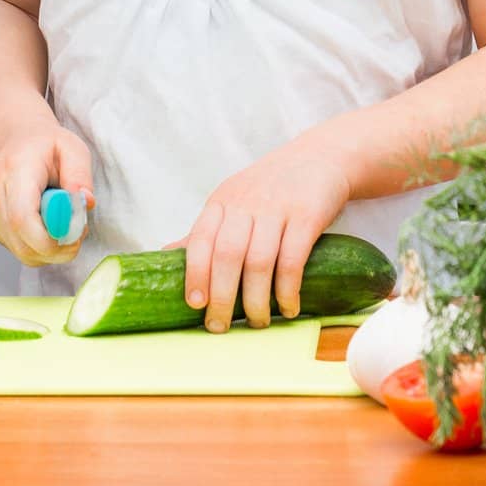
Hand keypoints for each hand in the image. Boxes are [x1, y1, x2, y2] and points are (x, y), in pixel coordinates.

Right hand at [0, 124, 95, 266]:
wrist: (13, 140)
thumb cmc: (43, 145)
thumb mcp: (71, 147)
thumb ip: (80, 175)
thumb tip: (86, 203)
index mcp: (14, 171)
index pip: (22, 219)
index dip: (51, 239)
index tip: (75, 235)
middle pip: (23, 244)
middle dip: (58, 248)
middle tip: (77, 231)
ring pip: (23, 253)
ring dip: (51, 249)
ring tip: (62, 222)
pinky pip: (20, 250)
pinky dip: (39, 247)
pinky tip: (46, 224)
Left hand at [170, 141, 350, 331]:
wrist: (319, 157)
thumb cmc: (270, 188)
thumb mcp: (233, 201)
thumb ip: (206, 231)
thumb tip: (166, 254)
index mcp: (222, 201)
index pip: (200, 239)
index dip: (195, 273)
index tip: (194, 304)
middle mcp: (245, 203)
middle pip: (227, 254)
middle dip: (221, 296)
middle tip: (220, 327)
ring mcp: (276, 209)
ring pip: (258, 261)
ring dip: (256, 299)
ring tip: (258, 322)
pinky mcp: (306, 216)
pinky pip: (293, 259)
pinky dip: (287, 289)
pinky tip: (288, 307)